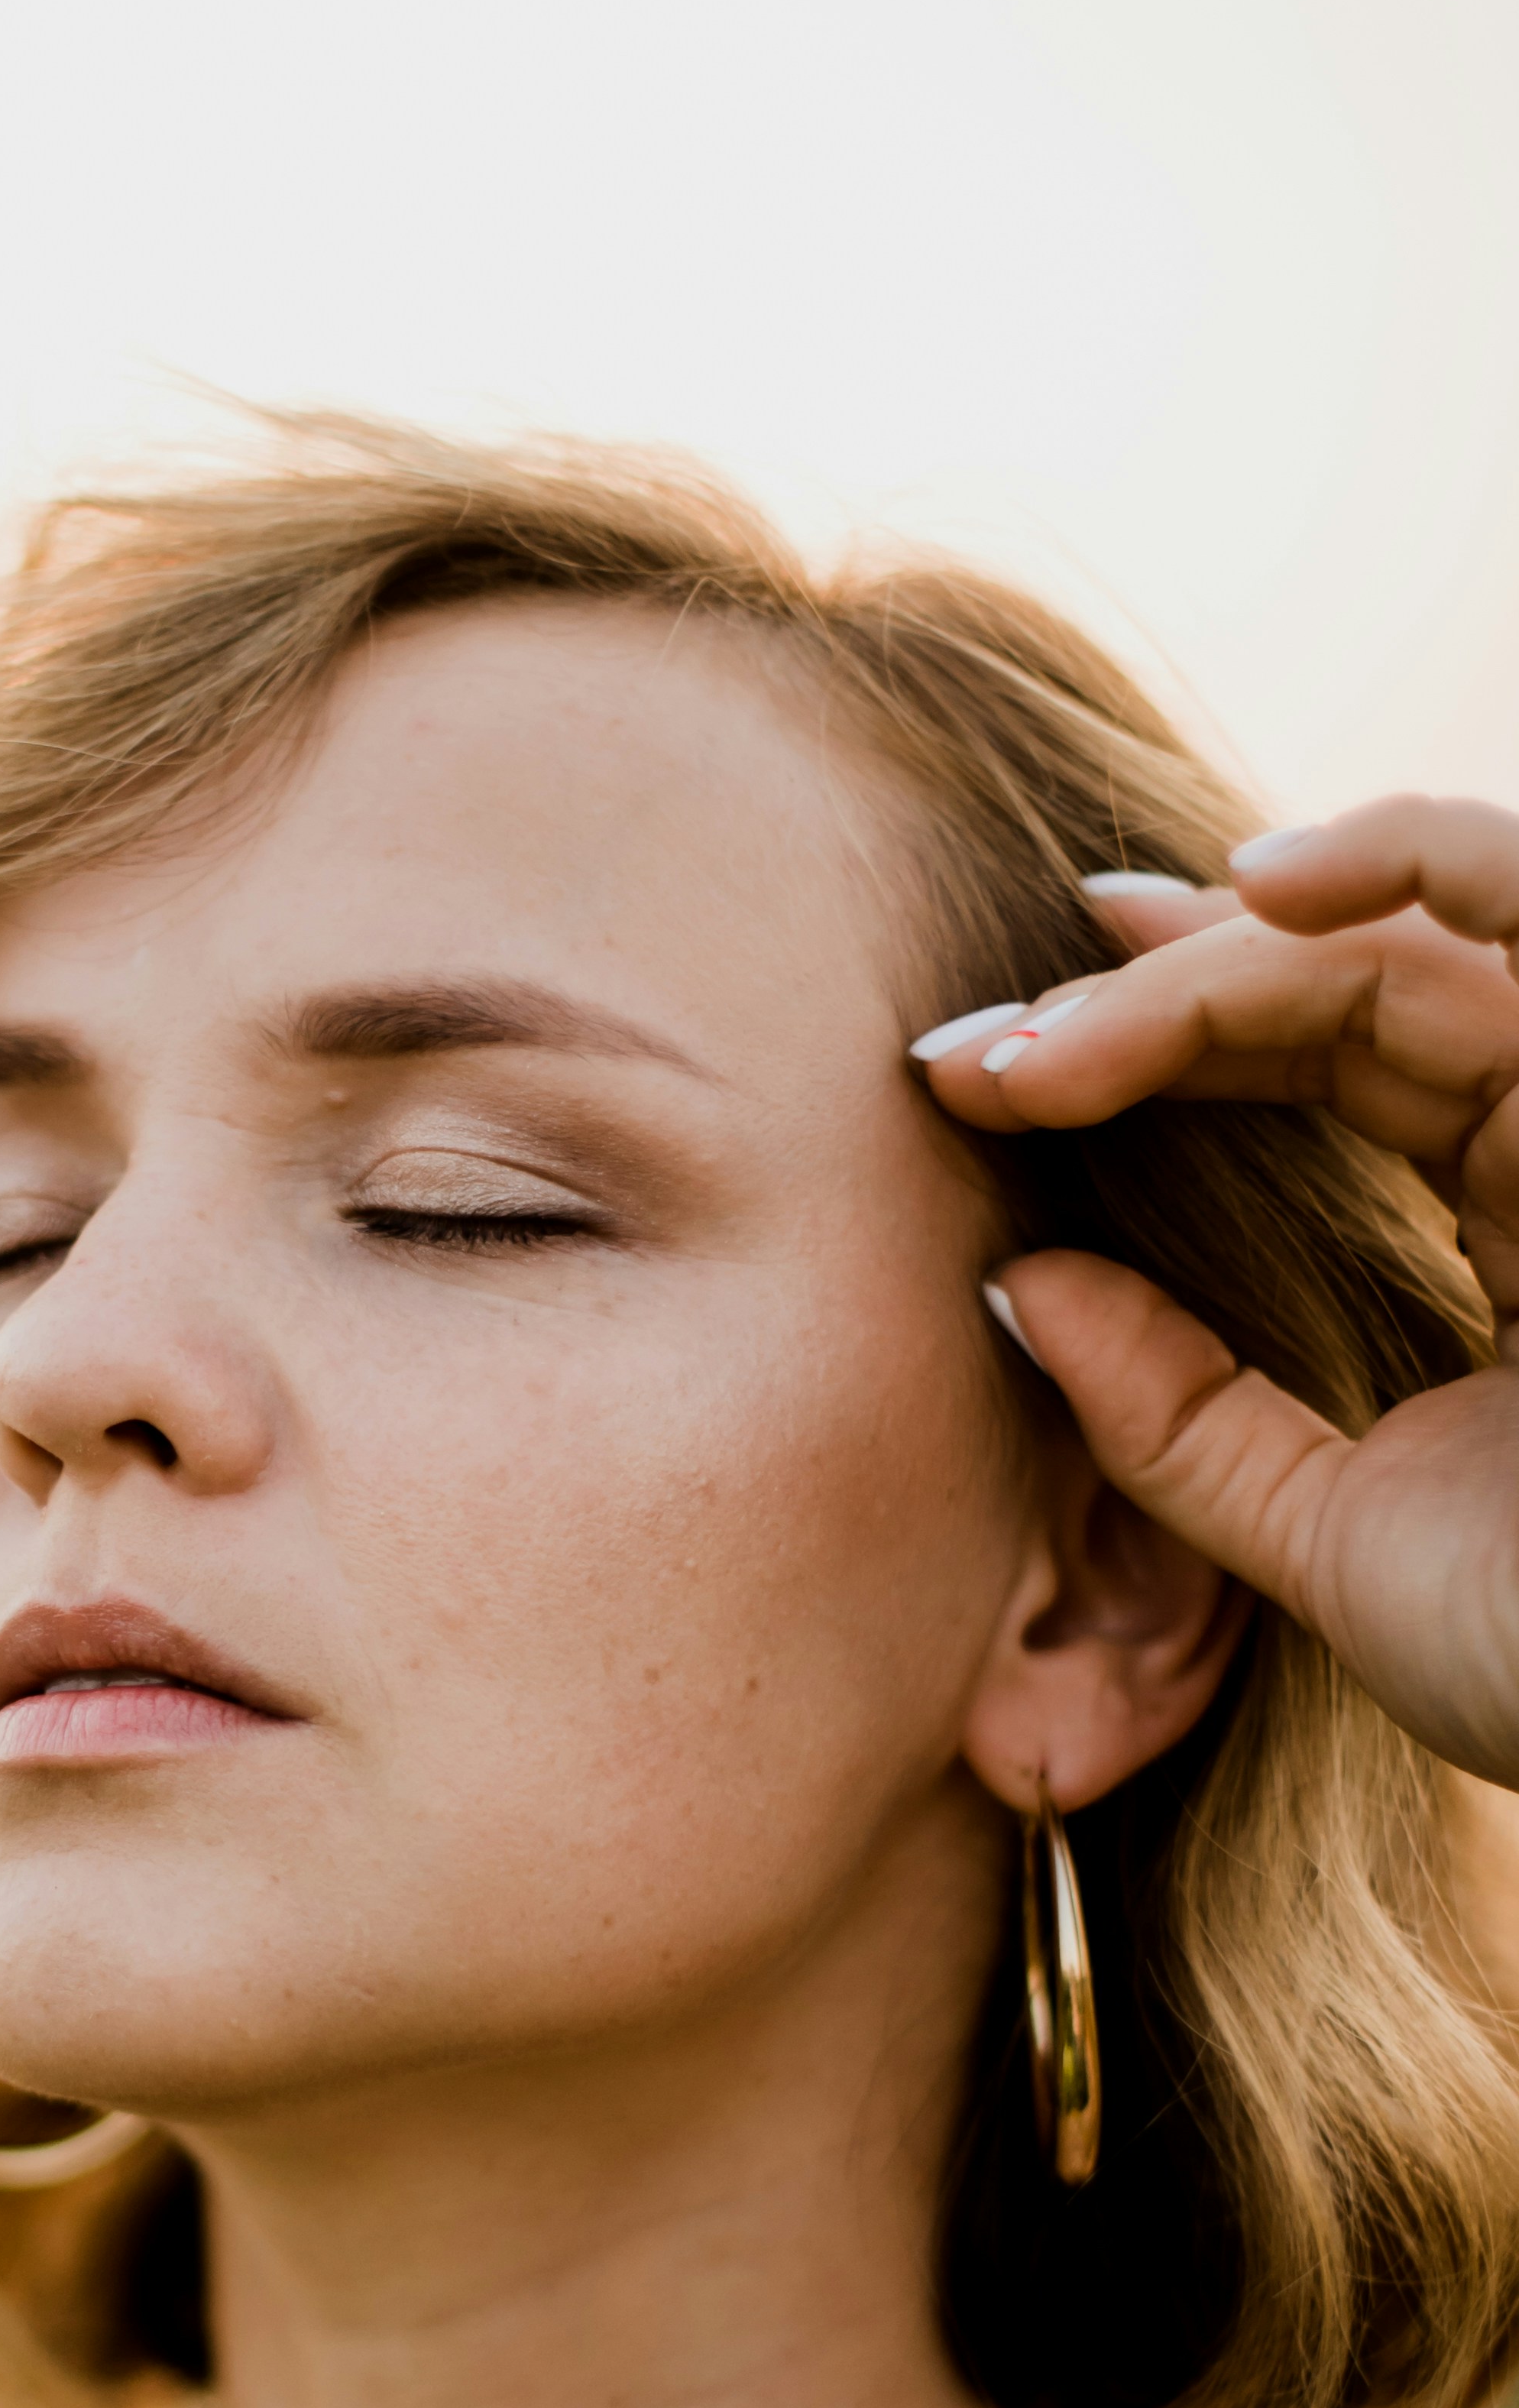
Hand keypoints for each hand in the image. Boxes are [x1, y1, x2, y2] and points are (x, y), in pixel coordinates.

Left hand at [913, 799, 1518, 1788]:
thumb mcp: (1327, 1543)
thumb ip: (1182, 1421)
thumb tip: (1014, 1288)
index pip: (1331, 1062)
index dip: (1156, 1039)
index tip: (982, 1073)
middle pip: (1353, 985)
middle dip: (1148, 994)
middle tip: (981, 1055)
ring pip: (1426, 932)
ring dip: (1236, 934)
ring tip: (1083, 949)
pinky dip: (1412, 864)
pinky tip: (1256, 890)